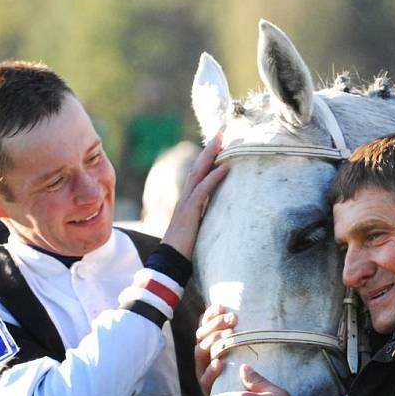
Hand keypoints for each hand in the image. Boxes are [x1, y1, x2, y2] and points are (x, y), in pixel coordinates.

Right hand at [161, 134, 228, 258]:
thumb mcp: (197, 230)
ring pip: (198, 173)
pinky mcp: (189, 212)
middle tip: (221, 133)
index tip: (218, 146)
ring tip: (223, 141)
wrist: (169, 262)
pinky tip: (225, 167)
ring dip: (211, 156)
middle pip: (197, 168)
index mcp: (187, 202)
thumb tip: (216, 217)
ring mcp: (185, 203)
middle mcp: (185, 198)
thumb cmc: (183, 250)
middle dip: (209, 150)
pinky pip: (203, 190)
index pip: (198, 175)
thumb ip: (203, 220)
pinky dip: (214, 177)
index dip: (207, 160)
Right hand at [194, 304, 236, 395]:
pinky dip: (211, 371)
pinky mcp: (207, 389)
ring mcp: (203, 372)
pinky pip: (204, 379)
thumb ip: (237, 336)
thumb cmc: (244, 374)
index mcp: (209, 346)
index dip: (210, 315)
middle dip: (215, 325)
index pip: (204, 326)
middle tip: (233, 319)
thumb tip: (234, 311)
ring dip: (213, 342)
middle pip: (201, 336)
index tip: (221, 306)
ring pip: (200, 353)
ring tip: (228, 334)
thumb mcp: (241, 353)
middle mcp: (203, 357)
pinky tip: (219, 363)